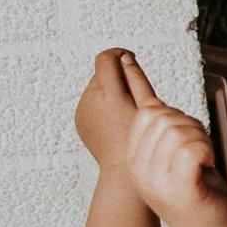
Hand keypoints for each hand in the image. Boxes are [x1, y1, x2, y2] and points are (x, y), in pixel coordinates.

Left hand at [72, 48, 141, 168]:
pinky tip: (116, 121)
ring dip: (109, 91)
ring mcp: (81, 111)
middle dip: (116, 76)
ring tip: (126, 110)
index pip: (105, 58)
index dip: (119, 54)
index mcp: (108, 94)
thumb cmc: (143, 141)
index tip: (130, 59)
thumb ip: (136, 78)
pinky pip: (90, 103)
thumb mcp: (147, 107)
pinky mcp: (79, 120)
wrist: (123, 172)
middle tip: (135, 94)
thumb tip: (125, 58)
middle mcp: (89, 100)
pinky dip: (102, 104)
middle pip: (100, 73)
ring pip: (95, 88)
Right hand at [113, 68, 226, 226]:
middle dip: (191, 125)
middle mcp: (141, 171)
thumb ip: (162, 132)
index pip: (147, 113)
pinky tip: (208, 164)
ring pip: (180, 132)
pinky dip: (207, 150)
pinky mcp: (182, 189)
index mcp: (134, 161)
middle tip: (200, 148)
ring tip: (204, 158)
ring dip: (202, 138)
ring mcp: (159, 181)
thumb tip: (152, 102)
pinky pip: (192, 149)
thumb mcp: (171, 159)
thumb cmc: (195, 195)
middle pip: (165, 118)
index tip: (186, 137)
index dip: (174, 115)